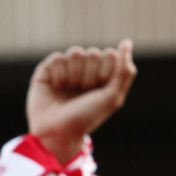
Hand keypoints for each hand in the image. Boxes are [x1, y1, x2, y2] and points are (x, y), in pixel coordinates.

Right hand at [26, 40, 136, 161]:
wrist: (57, 132)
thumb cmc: (85, 118)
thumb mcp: (112, 98)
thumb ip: (124, 71)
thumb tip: (127, 42)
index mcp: (102, 76)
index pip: (110, 55)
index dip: (105, 73)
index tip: (99, 91)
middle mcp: (85, 70)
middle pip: (93, 53)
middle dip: (89, 76)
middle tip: (82, 93)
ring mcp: (66, 68)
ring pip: (75, 52)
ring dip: (74, 75)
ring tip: (68, 91)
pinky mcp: (48, 68)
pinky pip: (58, 58)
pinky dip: (59, 75)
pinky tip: (56, 88)